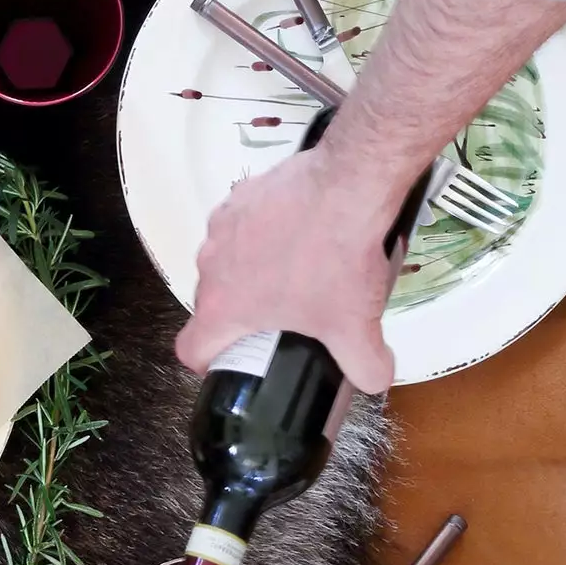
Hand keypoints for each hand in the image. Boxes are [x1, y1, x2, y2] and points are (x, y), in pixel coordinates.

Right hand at [175, 144, 398, 393]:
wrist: (347, 184)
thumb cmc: (337, 258)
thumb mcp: (355, 325)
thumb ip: (365, 366)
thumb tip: (375, 380)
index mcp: (223, 306)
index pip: (190, 349)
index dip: (206, 365)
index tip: (228, 363)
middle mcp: (209, 266)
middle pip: (210, 304)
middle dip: (238, 315)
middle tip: (278, 318)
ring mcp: (220, 227)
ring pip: (223, 263)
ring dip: (246, 272)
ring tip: (292, 269)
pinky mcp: (240, 196)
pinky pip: (240, 225)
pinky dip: (260, 234)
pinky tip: (296, 233)